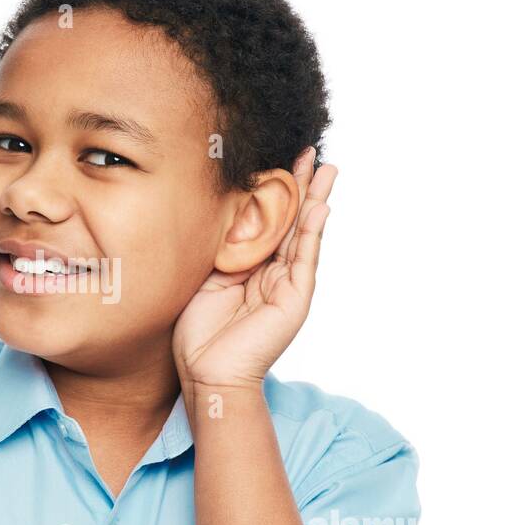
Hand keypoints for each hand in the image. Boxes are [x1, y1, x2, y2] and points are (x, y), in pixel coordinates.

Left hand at [173, 147, 336, 390]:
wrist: (206, 374)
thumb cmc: (197, 333)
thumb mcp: (205, 276)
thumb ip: (219, 248)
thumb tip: (220, 211)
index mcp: (252, 266)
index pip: (269, 220)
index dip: (276, 189)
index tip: (278, 156)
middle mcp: (274, 272)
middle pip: (293, 219)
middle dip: (303, 185)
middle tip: (312, 150)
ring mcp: (288, 284)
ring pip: (305, 232)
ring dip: (316, 199)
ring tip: (327, 168)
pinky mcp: (294, 299)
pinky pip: (306, 258)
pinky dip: (314, 231)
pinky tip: (320, 206)